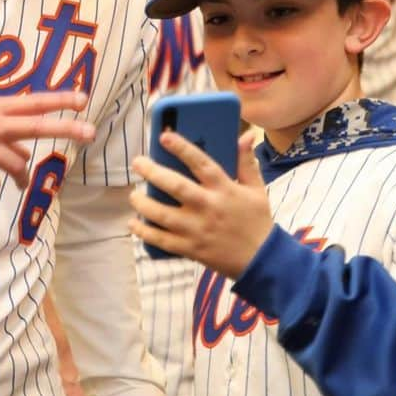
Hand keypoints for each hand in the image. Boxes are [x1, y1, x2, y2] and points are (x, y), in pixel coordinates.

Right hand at [0, 92, 95, 191]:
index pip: (34, 102)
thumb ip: (3, 133)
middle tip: (91, 132)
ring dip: (21, 178)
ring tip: (20, 184)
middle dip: (67, 128)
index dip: (59, 100)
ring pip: (17, 164)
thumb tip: (26, 155)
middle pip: (37, 126)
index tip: (83, 99)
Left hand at [129, 130, 271, 278]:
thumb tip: (245, 135)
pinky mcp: (190, 249)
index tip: (164, 136)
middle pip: (176, 187)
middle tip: (138, 162)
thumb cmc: (257, 221)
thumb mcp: (256, 189)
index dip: (182, 148)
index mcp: (225, 189)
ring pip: (163, 215)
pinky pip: (162, 240)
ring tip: (133, 194)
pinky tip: (134, 222)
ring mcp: (197, 230)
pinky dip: (144, 232)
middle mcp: (209, 208)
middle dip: (153, 172)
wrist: (262, 260)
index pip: (201, 164)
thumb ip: (246, 162)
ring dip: (143, 203)